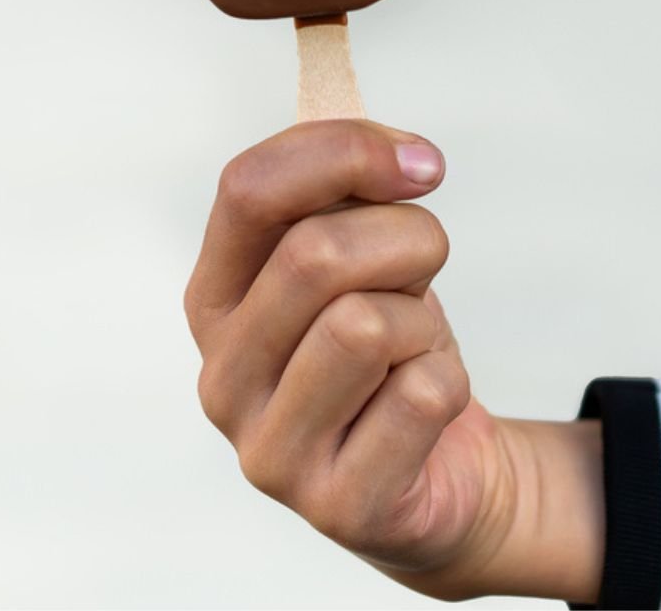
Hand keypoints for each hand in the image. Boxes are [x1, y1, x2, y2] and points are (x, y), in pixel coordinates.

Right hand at [183, 120, 602, 601]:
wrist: (441, 474)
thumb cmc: (390, 353)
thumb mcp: (359, 259)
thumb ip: (348, 193)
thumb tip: (395, 153)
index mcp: (212, 299)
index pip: (246, 189)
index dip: (344, 152)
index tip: (421, 162)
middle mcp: (221, 377)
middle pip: (313, 255)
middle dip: (406, 241)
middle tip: (427, 268)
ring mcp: (269, 452)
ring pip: (365, 325)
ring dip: (421, 323)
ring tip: (414, 348)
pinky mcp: (336, 506)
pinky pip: (420, 397)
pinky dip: (448, 385)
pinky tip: (424, 410)